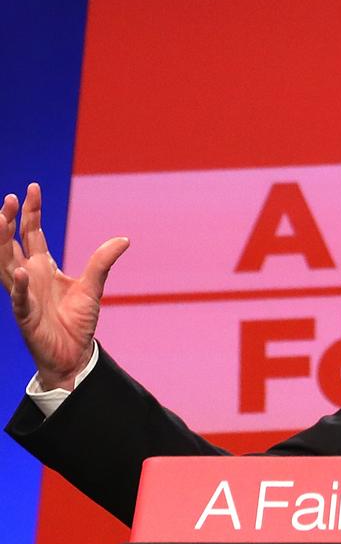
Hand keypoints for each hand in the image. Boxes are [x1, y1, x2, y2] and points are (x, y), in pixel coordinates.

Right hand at [1, 183, 128, 389]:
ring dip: (1, 244)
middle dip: (8, 222)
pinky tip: (19, 272)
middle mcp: (28, 277)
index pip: (31, 233)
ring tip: (1, 221)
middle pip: (11, 243)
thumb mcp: (93, 287)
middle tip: (10, 199)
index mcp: (42, 267)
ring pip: (4, 265)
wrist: (73, 354)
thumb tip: (125, 239)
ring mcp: (23, 295)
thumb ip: (103, 262)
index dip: (30, 212)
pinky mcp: (26, 316)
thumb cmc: (77, 320)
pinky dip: (18, 286)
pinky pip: (18, 299)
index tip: (32, 188)